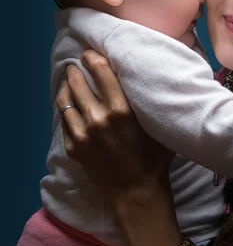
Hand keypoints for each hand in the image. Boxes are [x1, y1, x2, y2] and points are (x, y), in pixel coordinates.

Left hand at [58, 49, 181, 245]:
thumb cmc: (154, 157)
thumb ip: (147, 101)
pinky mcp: (73, 147)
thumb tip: (147, 77)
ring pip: (65, 100)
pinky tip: (69, 105)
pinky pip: (63, 120)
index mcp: (121, 110)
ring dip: (67, 87)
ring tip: (70, 82)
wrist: (137, 191)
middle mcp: (98, 118)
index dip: (92, 58)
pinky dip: (65, 109)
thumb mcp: (157, 125)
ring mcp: (82, 134)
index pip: (100, 71)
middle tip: (77, 66)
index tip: (90, 54)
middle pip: (78, 82)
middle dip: (76, 70)